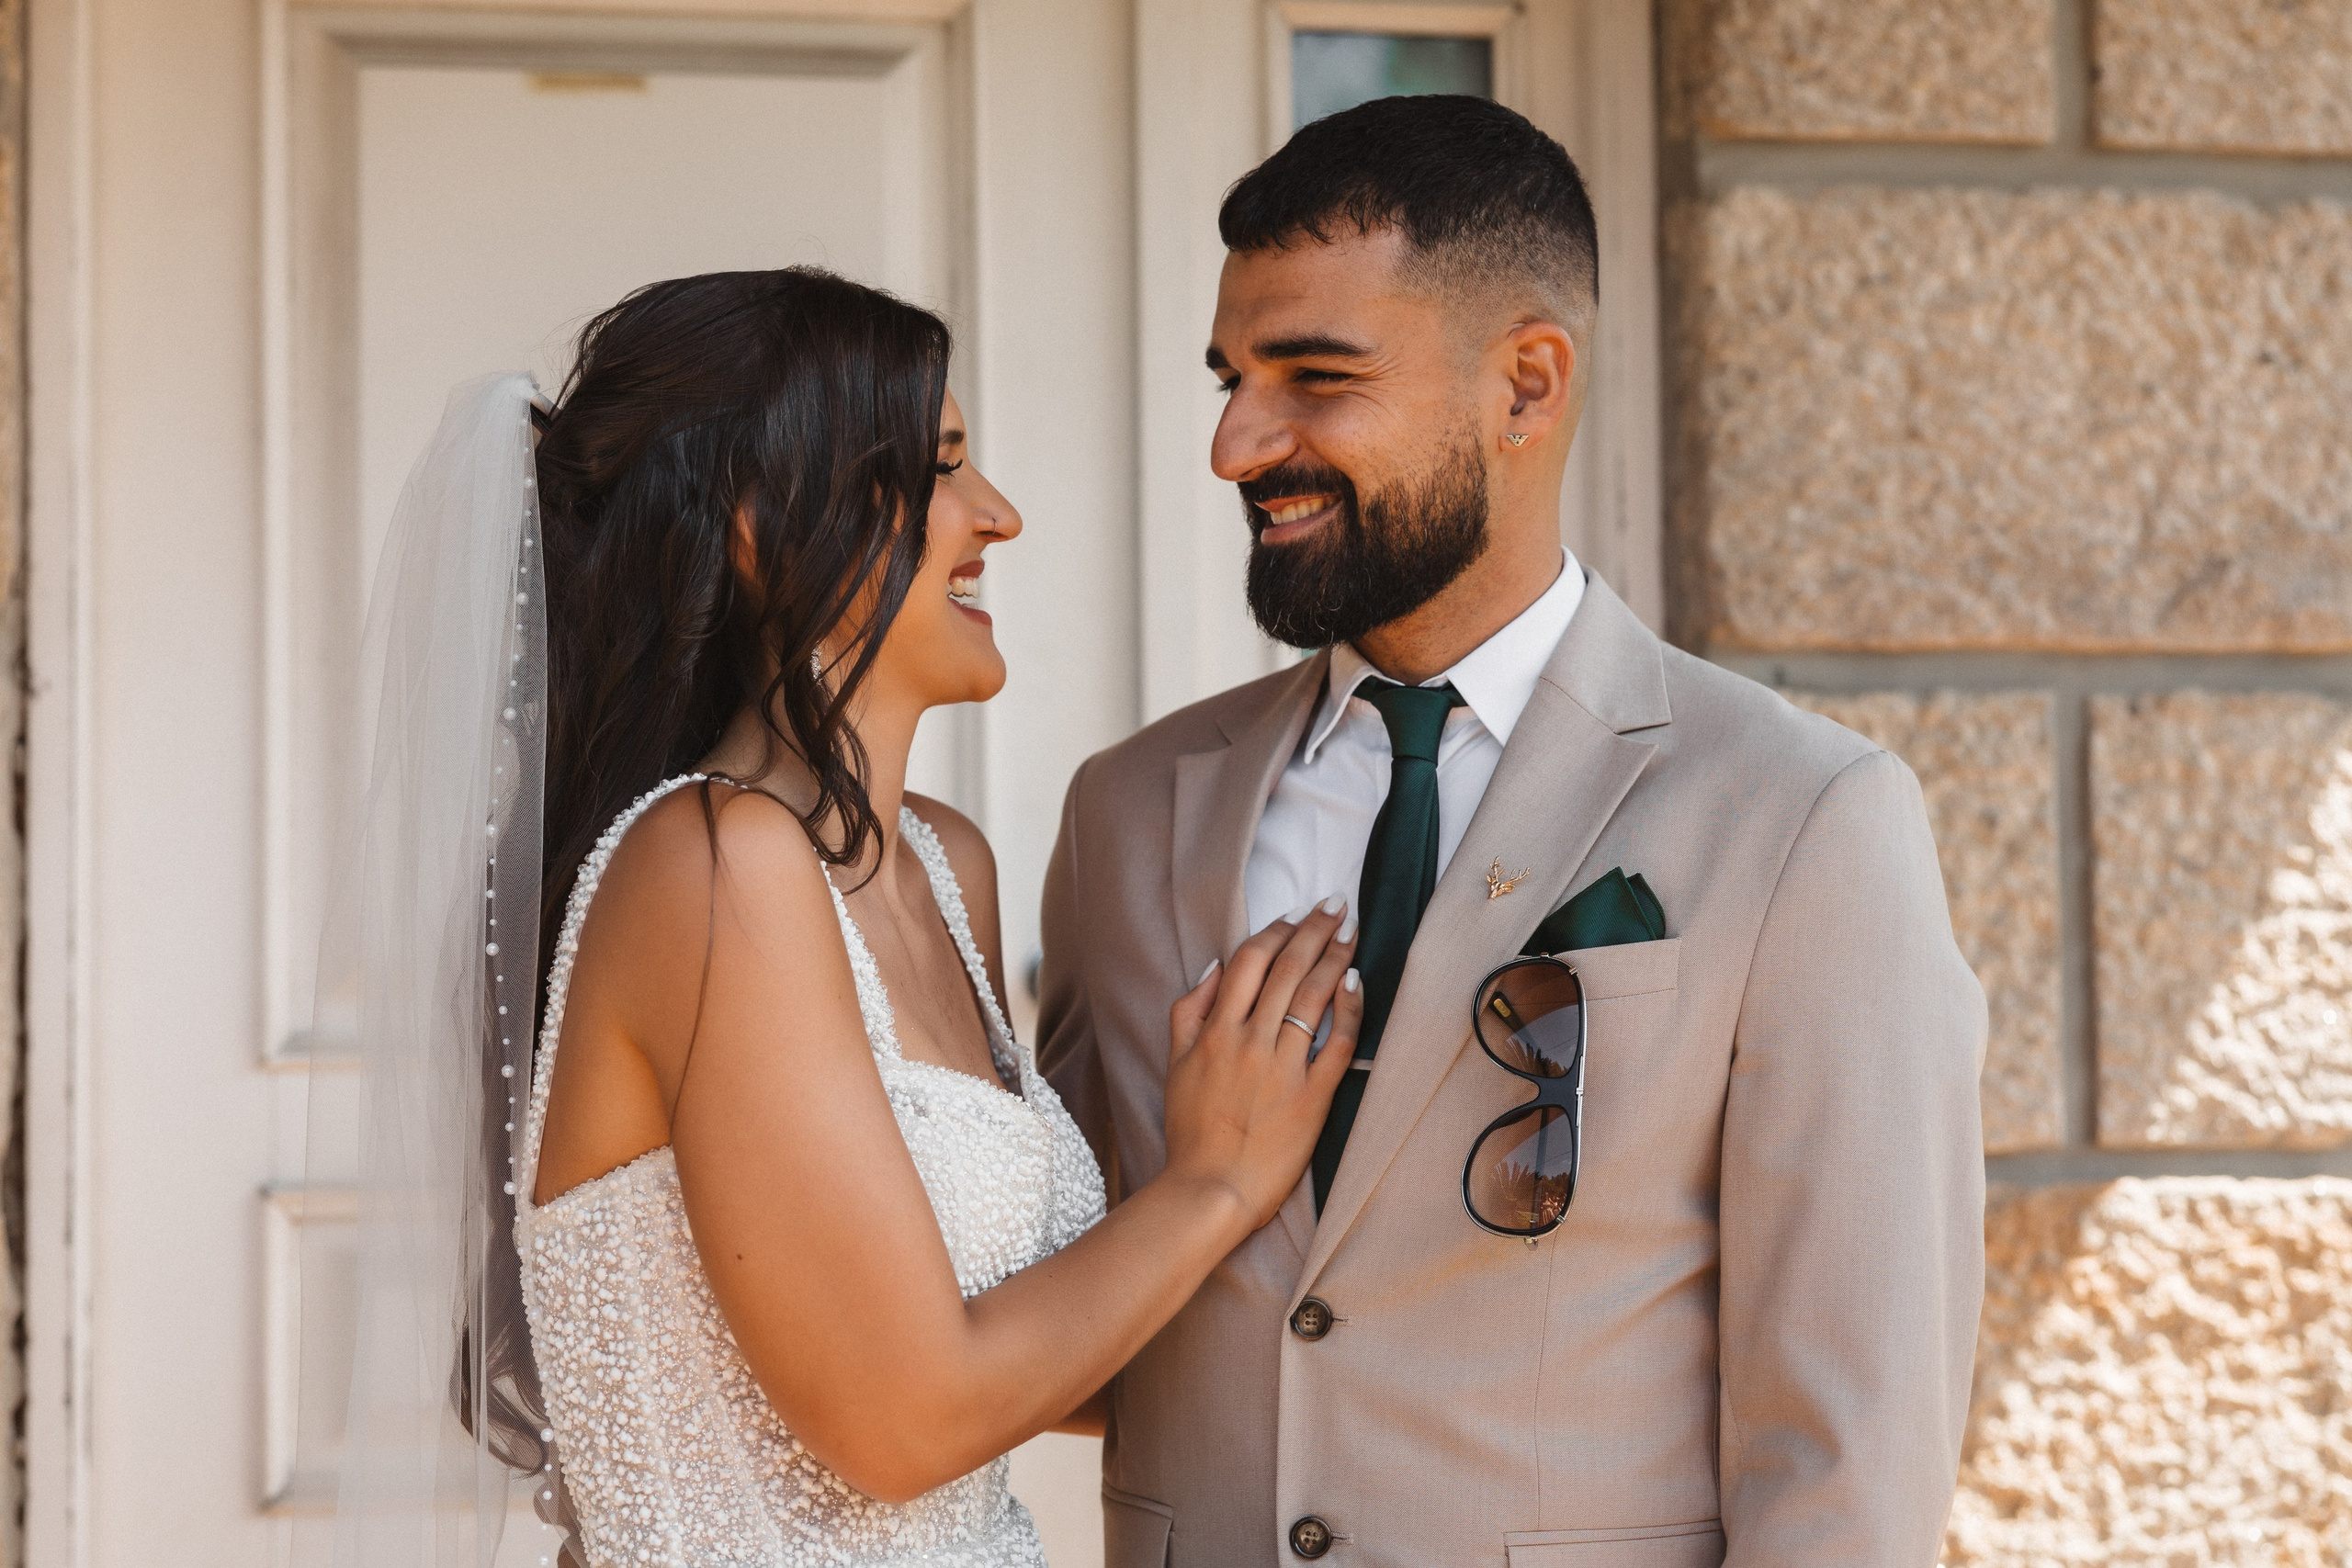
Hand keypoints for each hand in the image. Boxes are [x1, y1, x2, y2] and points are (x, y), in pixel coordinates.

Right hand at [1159, 899, 1362, 1230]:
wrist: (1210, 1189)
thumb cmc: (1190, 1131)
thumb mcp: (1174, 1063)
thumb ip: (1188, 1011)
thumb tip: (1214, 966)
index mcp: (1215, 1030)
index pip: (1250, 962)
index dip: (1276, 930)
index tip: (1296, 913)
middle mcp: (1250, 1040)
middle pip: (1288, 968)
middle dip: (1314, 929)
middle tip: (1337, 905)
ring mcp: (1283, 1067)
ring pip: (1314, 996)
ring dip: (1335, 956)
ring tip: (1351, 931)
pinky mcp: (1312, 1096)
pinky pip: (1337, 1044)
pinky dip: (1348, 1009)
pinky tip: (1356, 982)